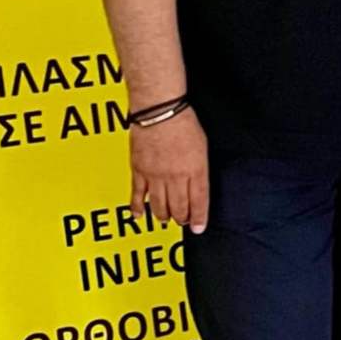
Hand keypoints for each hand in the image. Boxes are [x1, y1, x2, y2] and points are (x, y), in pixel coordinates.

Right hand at [130, 110, 208, 232]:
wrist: (159, 111)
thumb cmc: (183, 123)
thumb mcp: (202, 146)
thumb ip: (199, 168)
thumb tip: (198, 184)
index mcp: (196, 170)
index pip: (199, 201)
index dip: (199, 218)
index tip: (199, 228)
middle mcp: (176, 176)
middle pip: (179, 207)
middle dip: (182, 218)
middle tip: (183, 221)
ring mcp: (156, 175)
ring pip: (159, 205)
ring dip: (164, 216)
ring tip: (166, 219)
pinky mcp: (139, 170)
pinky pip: (138, 194)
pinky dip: (138, 207)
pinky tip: (140, 216)